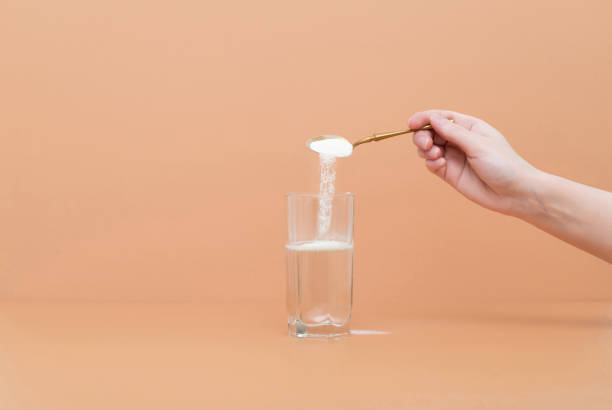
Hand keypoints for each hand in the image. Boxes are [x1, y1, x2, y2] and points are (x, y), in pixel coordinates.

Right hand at [408, 109, 538, 215]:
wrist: (514, 193)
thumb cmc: (503, 165)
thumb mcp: (478, 144)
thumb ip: (453, 132)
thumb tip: (433, 118)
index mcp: (468, 127)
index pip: (441, 117)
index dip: (424, 118)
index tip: (412, 124)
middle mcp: (459, 140)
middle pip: (431, 132)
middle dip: (423, 136)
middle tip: (426, 145)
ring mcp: (454, 157)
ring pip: (428, 148)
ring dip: (426, 150)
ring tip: (436, 156)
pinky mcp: (450, 173)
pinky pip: (432, 164)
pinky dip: (431, 163)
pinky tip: (440, 165)